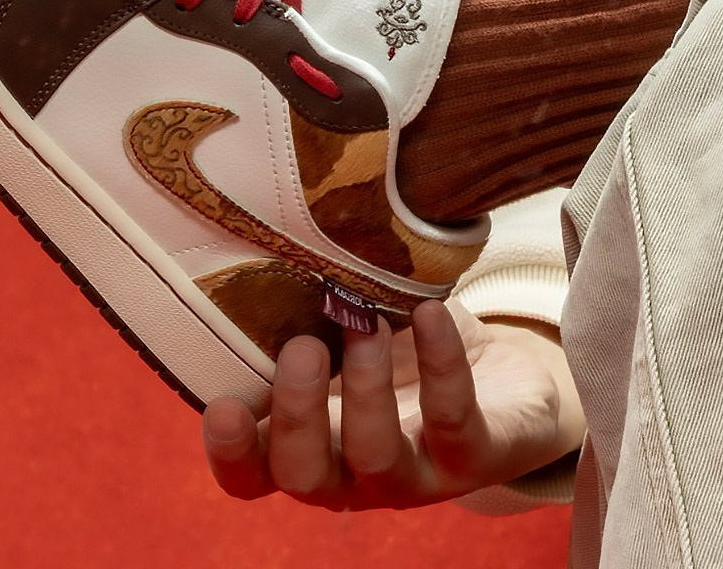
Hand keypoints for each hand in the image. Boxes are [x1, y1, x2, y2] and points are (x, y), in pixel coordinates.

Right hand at [201, 299, 583, 510]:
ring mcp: (413, 474)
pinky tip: (430, 312)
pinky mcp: (474, 458)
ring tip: (367, 323)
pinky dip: (440, 364)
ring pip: (377, 457)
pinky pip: (454, 422)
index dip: (230, 453)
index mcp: (306, 444)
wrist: (500, 381)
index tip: (223, 406)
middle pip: (305, 477)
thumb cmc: (396, 350)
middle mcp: (350, 474)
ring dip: (366, 387)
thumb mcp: (339, 332)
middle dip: (297, 415)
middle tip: (302, 348)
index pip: (251, 473)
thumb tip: (259, 245)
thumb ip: (299, 312)